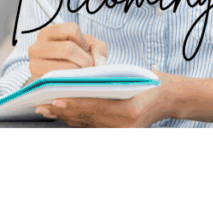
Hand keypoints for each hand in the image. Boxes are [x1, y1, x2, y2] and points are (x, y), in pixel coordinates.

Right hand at [27, 22, 107, 84]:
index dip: (84, 41)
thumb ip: (98, 49)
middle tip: (90, 68)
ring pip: (65, 67)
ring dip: (80, 74)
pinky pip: (59, 84)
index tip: (85, 50)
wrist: (55, 80)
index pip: (71, 29)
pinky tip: (75, 85)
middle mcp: (36, 47)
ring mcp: (34, 66)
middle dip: (85, 60)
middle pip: (68, 48)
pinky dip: (72, 85)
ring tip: (82, 77)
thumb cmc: (73, 60)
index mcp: (47, 33)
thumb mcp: (87, 47)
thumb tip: (99, 64)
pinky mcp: (38, 83)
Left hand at [35, 70, 173, 127]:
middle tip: (42, 106)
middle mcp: (124, 126)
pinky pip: (94, 128)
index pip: (93, 107)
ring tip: (48, 110)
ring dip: (67, 118)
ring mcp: (122, 133)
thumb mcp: (129, 77)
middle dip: (63, 112)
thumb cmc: (150, 82)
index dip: (72, 104)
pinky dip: (79, 121)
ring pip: (87, 125)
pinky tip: (65, 114)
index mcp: (128, 111)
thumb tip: (76, 83)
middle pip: (86, 118)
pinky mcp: (120, 134)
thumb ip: (105, 83)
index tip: (55, 100)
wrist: (170, 97)